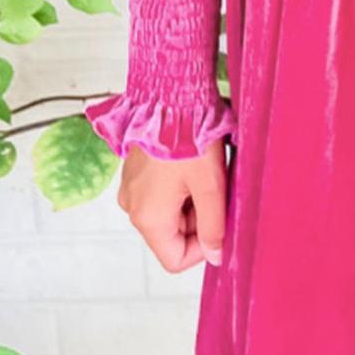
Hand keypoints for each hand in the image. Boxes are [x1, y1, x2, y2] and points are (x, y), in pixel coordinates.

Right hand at [115, 143, 227, 273]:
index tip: (222, 221)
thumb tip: (216, 256)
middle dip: (200, 218)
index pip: (175, 259)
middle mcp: (133, 207)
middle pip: (173, 235)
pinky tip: (194, 164)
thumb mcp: (210, 186)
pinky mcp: (136, 172)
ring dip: (192, 201)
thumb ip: (214, 226)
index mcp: (147, 218)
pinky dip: (181, 186)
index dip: (204, 248)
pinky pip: (161, 193)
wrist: (169, 95)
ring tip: (207, 172)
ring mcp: (132, 188)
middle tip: (218, 190)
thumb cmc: (189, 137)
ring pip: (169, 213)